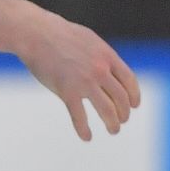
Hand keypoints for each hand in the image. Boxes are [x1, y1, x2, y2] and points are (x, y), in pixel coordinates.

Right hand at [15, 14, 141, 140]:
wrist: (35, 33)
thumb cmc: (57, 33)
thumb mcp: (88, 39)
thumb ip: (100, 55)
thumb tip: (107, 66)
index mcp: (106, 56)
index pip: (129, 81)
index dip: (134, 96)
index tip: (134, 105)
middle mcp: (100, 70)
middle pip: (121, 98)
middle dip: (123, 113)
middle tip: (121, 121)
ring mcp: (84, 82)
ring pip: (107, 110)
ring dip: (113, 123)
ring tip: (113, 130)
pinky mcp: (67, 91)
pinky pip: (80, 116)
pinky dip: (84, 130)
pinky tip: (87, 137)